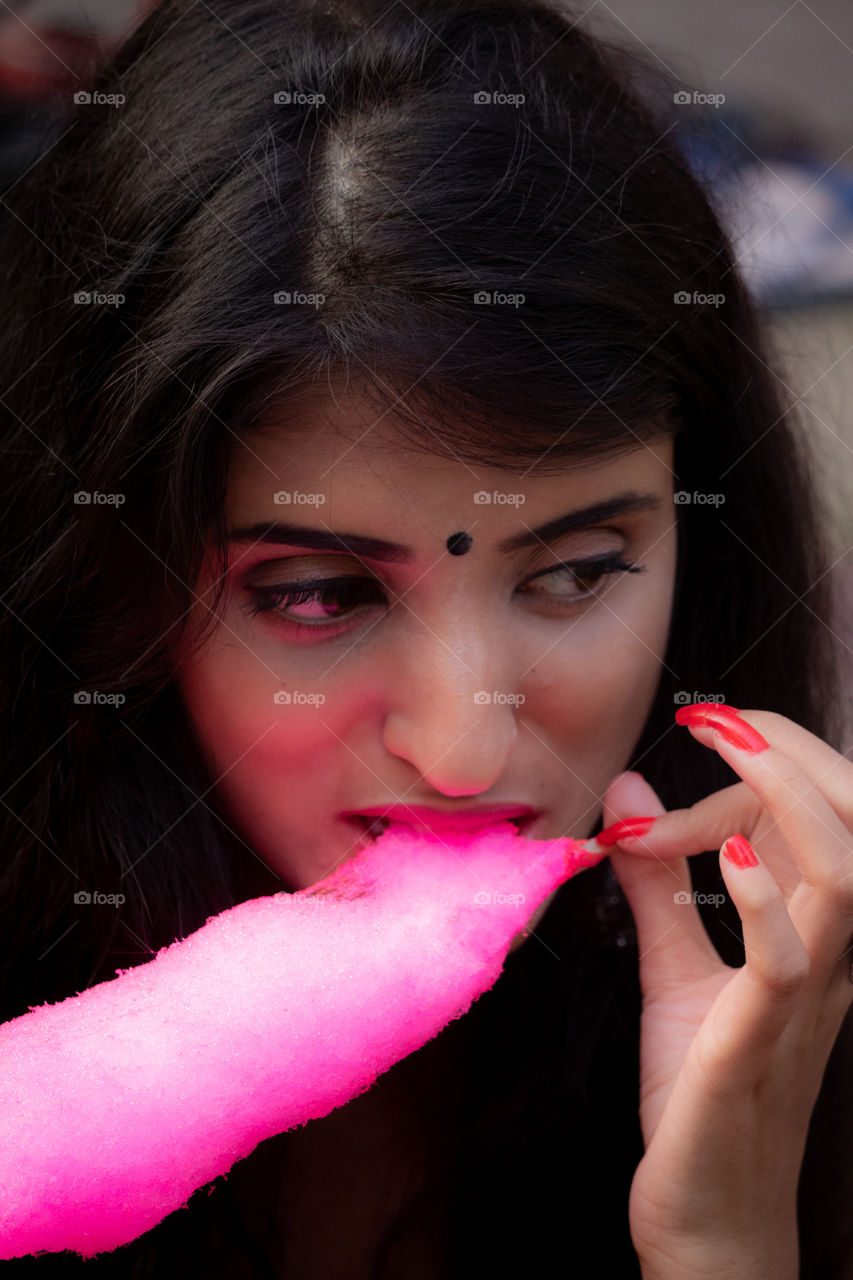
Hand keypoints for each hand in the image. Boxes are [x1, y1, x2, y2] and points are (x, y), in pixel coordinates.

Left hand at [594, 703, 852, 1279]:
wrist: (708, 1218)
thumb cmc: (701, 1095)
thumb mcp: (675, 969)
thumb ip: (658, 887)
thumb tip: (625, 798)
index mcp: (814, 935)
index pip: (824, 819)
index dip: (772, 762)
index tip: (705, 725)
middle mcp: (828, 957)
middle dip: (800, 754)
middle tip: (723, 716)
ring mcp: (802, 998)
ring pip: (844, 875)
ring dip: (789, 799)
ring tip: (730, 751)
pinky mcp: (758, 1039)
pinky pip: (788, 957)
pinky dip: (763, 895)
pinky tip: (721, 853)